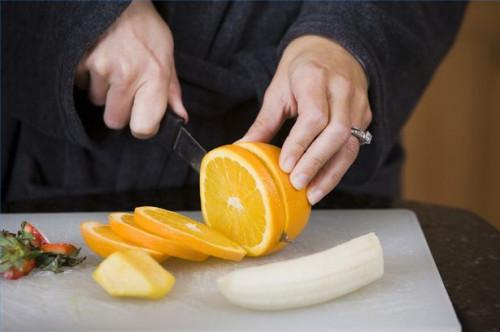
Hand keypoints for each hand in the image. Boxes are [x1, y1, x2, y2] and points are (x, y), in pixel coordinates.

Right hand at [75, 0, 186, 138]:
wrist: (119, 2)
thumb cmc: (146, 30)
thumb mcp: (167, 57)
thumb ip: (172, 92)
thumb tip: (181, 118)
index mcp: (155, 77)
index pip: (143, 128)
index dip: (142, 128)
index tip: (142, 119)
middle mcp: (129, 75)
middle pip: (115, 121)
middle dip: (120, 111)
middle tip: (126, 90)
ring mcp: (102, 68)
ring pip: (97, 103)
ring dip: (104, 92)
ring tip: (113, 69)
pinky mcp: (81, 61)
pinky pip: (81, 86)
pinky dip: (88, 78)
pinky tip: (100, 61)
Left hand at [241, 35, 371, 204]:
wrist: (333, 47)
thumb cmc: (301, 69)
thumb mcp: (278, 89)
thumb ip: (264, 122)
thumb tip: (242, 149)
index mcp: (315, 78)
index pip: (314, 116)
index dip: (300, 144)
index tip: (285, 165)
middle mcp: (343, 90)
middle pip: (336, 133)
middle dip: (316, 162)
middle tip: (297, 184)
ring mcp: (358, 103)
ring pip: (350, 144)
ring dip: (331, 173)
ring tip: (312, 194)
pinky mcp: (365, 116)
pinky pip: (354, 146)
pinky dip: (338, 167)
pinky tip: (323, 183)